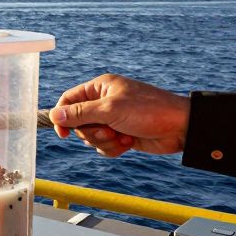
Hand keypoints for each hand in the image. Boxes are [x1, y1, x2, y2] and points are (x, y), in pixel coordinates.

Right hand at [49, 74, 188, 156]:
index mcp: (100, 88)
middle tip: (109, 130)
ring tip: (123, 136)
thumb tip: (54, 115)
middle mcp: (104, 102)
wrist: (180, 127)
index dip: (63, 116)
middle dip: (92, 132)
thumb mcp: (111, 109)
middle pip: (78, 123)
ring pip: (91, 137)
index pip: (69, 100)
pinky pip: (104, 147)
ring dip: (105, 142)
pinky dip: (114, 148)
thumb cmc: (149, 111)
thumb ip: (80, 113)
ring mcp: (112, 119)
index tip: (63, 133)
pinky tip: (129, 142)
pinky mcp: (120, 134)